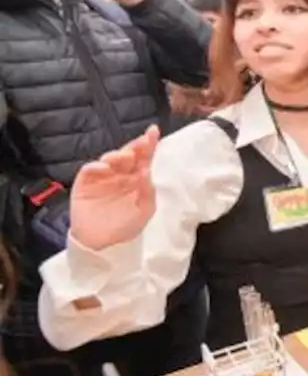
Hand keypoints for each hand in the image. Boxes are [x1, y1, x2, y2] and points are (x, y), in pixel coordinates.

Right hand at [70, 126, 160, 251]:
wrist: (103, 244)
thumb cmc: (126, 226)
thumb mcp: (144, 210)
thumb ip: (148, 191)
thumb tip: (147, 171)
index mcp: (137, 178)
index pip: (144, 158)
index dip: (149, 144)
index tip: (154, 131)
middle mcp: (120, 174)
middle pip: (128, 155)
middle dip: (135, 146)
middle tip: (141, 143)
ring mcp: (102, 177)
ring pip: (109, 159)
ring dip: (117, 155)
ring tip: (125, 157)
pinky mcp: (85, 183)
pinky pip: (89, 170)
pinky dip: (97, 166)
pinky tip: (106, 168)